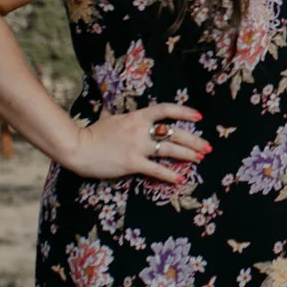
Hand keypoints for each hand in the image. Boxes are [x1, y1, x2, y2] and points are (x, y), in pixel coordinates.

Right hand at [59, 102, 207, 185]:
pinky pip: (156, 169)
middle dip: (193, 139)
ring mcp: (137, 147)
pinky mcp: (132, 163)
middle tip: (207, 146)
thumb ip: (114, 113)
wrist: (79, 147)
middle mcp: (141, 130)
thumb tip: (110, 108)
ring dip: (188, 154)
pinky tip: (181, 178)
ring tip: (200, 158)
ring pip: (169, 149)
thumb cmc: (92, 133)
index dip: (184, 112)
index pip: (165, 110)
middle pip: (174, 132)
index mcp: (137, 116)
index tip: (199, 116)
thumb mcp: (107, 117)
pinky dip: (170, 174)